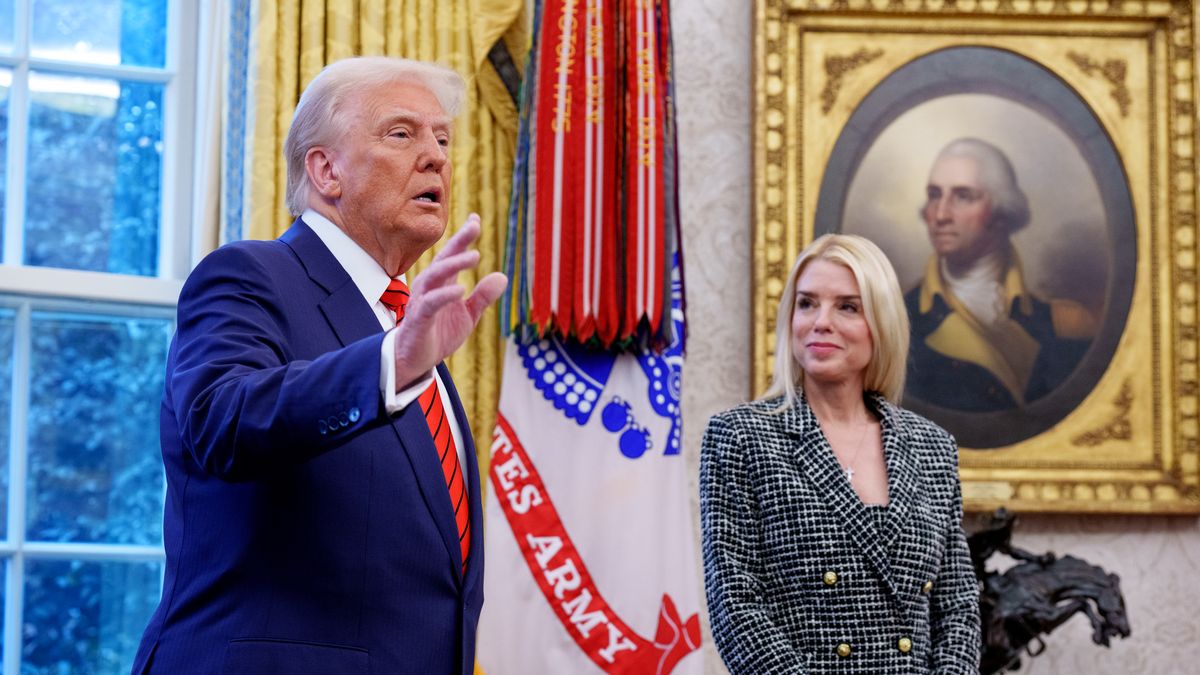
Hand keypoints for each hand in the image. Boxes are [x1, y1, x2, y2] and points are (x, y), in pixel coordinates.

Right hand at [393, 213, 507, 387]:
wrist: (415, 360)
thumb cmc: (438, 333)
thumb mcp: (467, 315)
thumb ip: (483, 296)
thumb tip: (502, 276)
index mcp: (442, 283)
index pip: (453, 255)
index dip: (463, 237)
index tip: (475, 219)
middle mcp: (430, 286)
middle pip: (444, 258)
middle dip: (458, 242)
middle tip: (474, 226)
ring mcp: (422, 300)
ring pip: (435, 275)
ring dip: (453, 264)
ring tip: (474, 256)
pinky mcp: (419, 318)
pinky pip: (431, 303)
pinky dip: (445, 295)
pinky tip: (460, 289)